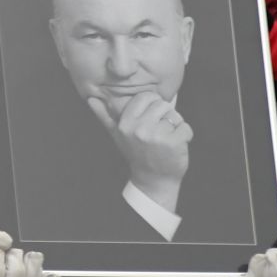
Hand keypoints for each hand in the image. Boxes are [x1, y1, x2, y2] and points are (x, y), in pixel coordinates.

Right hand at [87, 90, 190, 213]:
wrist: (153, 179)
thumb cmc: (136, 154)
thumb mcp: (117, 134)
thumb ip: (104, 115)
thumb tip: (91, 98)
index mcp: (125, 123)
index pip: (145, 97)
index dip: (151, 105)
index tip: (150, 118)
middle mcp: (139, 128)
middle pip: (162, 104)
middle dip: (164, 115)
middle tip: (159, 131)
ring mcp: (156, 136)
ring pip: (175, 115)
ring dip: (175, 126)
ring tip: (166, 138)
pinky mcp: (173, 142)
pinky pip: (186, 127)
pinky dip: (185, 135)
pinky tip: (175, 146)